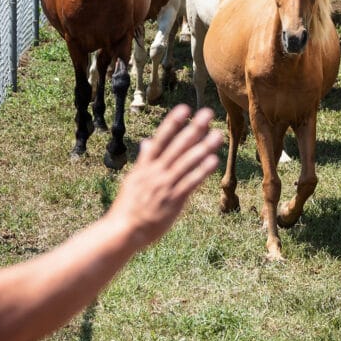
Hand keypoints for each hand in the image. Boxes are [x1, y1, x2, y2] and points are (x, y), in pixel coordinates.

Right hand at [107, 105, 219, 250]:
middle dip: (193, 129)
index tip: (184, 109)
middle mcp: (155, 172)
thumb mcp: (133, 179)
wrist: (123, 231)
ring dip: (203, 147)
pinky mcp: (173, 201)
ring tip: (217, 135)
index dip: (172, 123)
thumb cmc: (128, 206)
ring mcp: (164, 186)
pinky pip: (189, 183)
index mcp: (145, 166)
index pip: (160, 139)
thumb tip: (147, 141)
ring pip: (186, 162)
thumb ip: (143, 159)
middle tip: (208, 114)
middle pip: (177, 146)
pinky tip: (213, 161)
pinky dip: (201, 172)